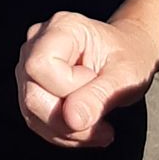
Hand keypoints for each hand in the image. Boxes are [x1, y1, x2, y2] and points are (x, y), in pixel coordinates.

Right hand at [17, 12, 158, 148]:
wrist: (128, 53)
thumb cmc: (129, 56)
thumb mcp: (126, 76)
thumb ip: (99, 96)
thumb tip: (72, 120)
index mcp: (61, 27)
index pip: (42, 66)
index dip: (68, 87)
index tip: (96, 82)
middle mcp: (36, 42)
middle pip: (32, 95)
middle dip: (69, 122)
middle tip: (104, 126)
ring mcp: (28, 65)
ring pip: (32, 112)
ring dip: (68, 132)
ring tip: (99, 129)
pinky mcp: (30, 86)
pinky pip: (36, 119)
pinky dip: (63, 132)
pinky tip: (86, 127)